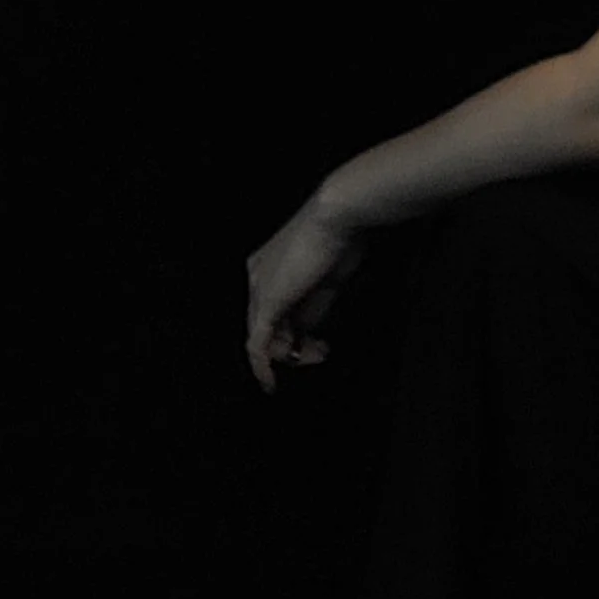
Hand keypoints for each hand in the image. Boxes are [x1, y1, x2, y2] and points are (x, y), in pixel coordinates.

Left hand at [244, 193, 365, 394]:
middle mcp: (257, 276)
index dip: (294, 333)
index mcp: (267, 266)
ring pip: (264, 338)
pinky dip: (263, 367)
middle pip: (268, 326)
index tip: (318, 345)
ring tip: (319, 354)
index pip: (273, 311)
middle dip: (293, 348)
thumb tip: (305, 334)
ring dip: (291, 356)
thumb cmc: (340, 237)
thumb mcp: (325, 280)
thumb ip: (311, 307)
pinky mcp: (267, 302)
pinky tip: (270, 383)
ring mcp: (259, 289)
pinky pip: (257, 344)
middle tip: (321, 353)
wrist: (337, 215)